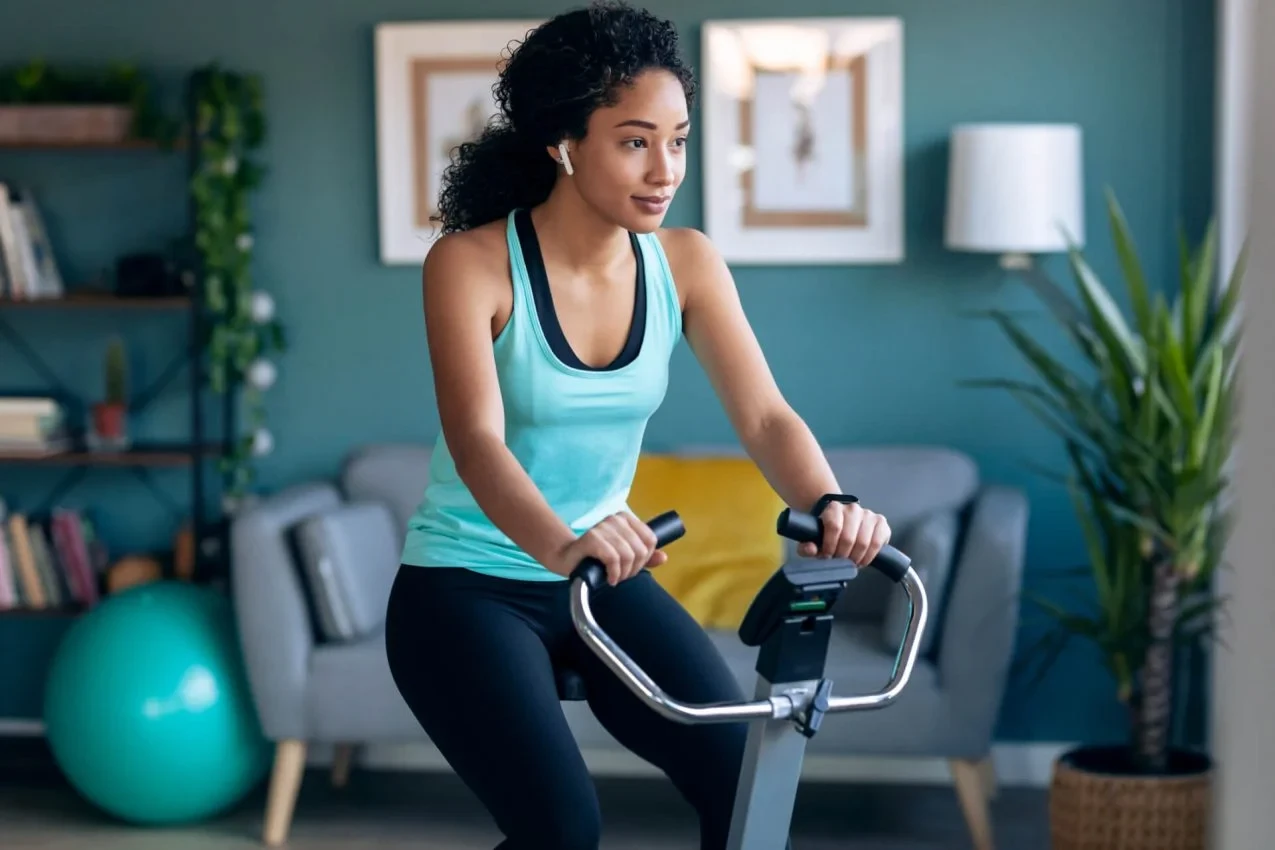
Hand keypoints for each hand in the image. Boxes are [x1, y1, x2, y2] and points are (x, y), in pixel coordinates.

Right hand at [548, 511, 668, 584]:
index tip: (633, 567)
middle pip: (640, 549)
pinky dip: (614, 573)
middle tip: (622, 576)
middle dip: (633, 569)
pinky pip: (613, 558)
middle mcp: (615, 519)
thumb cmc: (597, 557)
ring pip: (628, 555)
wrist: (567, 558)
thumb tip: (664, 557)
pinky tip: (609, 578)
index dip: (645, 559)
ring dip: (623, 574)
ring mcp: (603, 527)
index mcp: (626, 519)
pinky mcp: (592, 538)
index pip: (650, 539)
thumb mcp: (624, 556)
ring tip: (614, 578)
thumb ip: (645, 556)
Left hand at [797, 500, 890, 566]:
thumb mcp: (813, 540)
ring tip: (850, 562)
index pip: (834, 527)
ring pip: (864, 542)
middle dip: (842, 555)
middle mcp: (853, 508)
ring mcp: (869, 514)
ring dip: (856, 558)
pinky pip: (877, 543)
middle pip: (849, 537)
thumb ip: (807, 546)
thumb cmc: (827, 533)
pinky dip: (869, 556)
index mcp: (834, 508)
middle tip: (839, 561)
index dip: (830, 545)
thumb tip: (810, 549)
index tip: (827, 556)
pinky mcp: (881, 522)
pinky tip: (862, 560)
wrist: (843, 524)